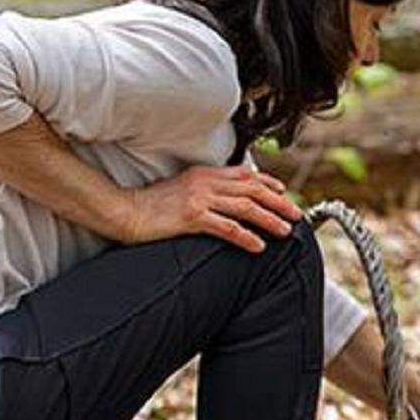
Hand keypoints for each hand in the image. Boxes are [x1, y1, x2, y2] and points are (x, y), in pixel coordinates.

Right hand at [122, 165, 301, 252]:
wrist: (124, 212)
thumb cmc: (150, 207)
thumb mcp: (180, 190)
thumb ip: (203, 190)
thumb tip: (223, 200)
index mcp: (203, 174)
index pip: (245, 174)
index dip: (269, 184)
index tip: (284, 193)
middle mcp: (205, 182)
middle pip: (252, 189)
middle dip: (278, 202)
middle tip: (296, 214)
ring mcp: (198, 199)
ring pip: (245, 207)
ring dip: (269, 219)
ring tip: (285, 231)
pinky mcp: (191, 218)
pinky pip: (227, 227)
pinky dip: (246, 237)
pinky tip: (258, 246)